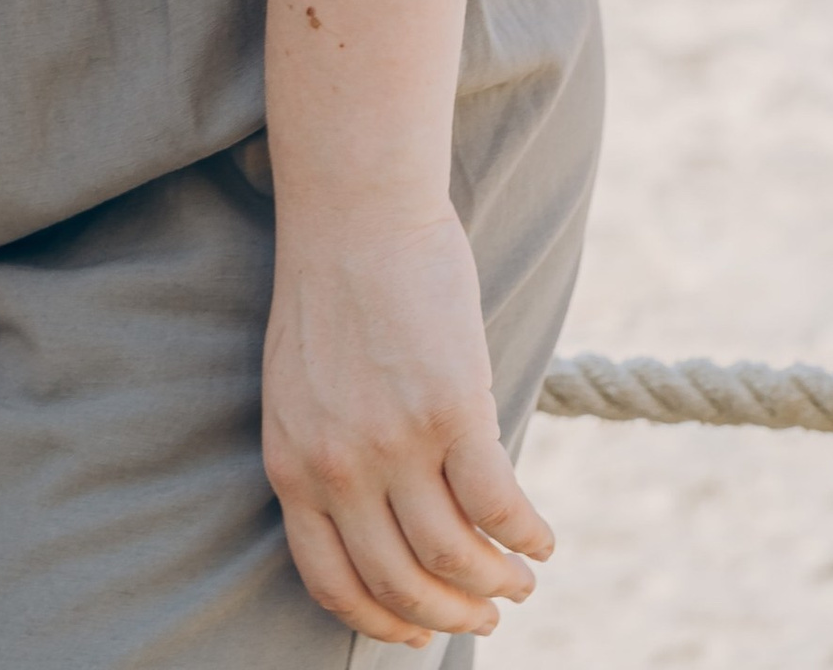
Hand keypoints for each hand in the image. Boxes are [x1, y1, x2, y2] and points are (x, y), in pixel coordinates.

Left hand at [262, 212, 550, 647]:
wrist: (355, 206)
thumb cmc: (334, 288)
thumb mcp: (301, 386)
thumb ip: (327, 451)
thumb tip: (378, 520)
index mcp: (291, 461)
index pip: (331, 580)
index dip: (383, 621)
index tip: (418, 634)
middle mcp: (336, 464)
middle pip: (401, 583)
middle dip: (450, 615)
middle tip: (485, 615)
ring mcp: (393, 441)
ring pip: (456, 558)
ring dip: (496, 583)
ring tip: (518, 579)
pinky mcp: (451, 411)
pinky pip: (499, 508)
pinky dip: (528, 539)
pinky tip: (541, 541)